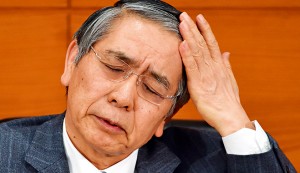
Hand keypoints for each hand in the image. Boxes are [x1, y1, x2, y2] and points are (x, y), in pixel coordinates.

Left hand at [178, 12, 250, 135]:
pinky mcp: (199, 85)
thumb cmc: (228, 101)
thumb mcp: (229, 80)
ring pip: (197, 52)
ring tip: (182, 24)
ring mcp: (206, 75)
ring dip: (189, 37)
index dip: (205, 29)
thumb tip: (226, 53)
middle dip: (193, 28)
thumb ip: (226, 65)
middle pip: (203, 44)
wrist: (231, 117)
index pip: (211, 43)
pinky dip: (187, 56)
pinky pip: (192, 68)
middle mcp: (213, 67)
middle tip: (185, 15)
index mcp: (219, 65)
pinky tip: (182, 45)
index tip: (199, 18)